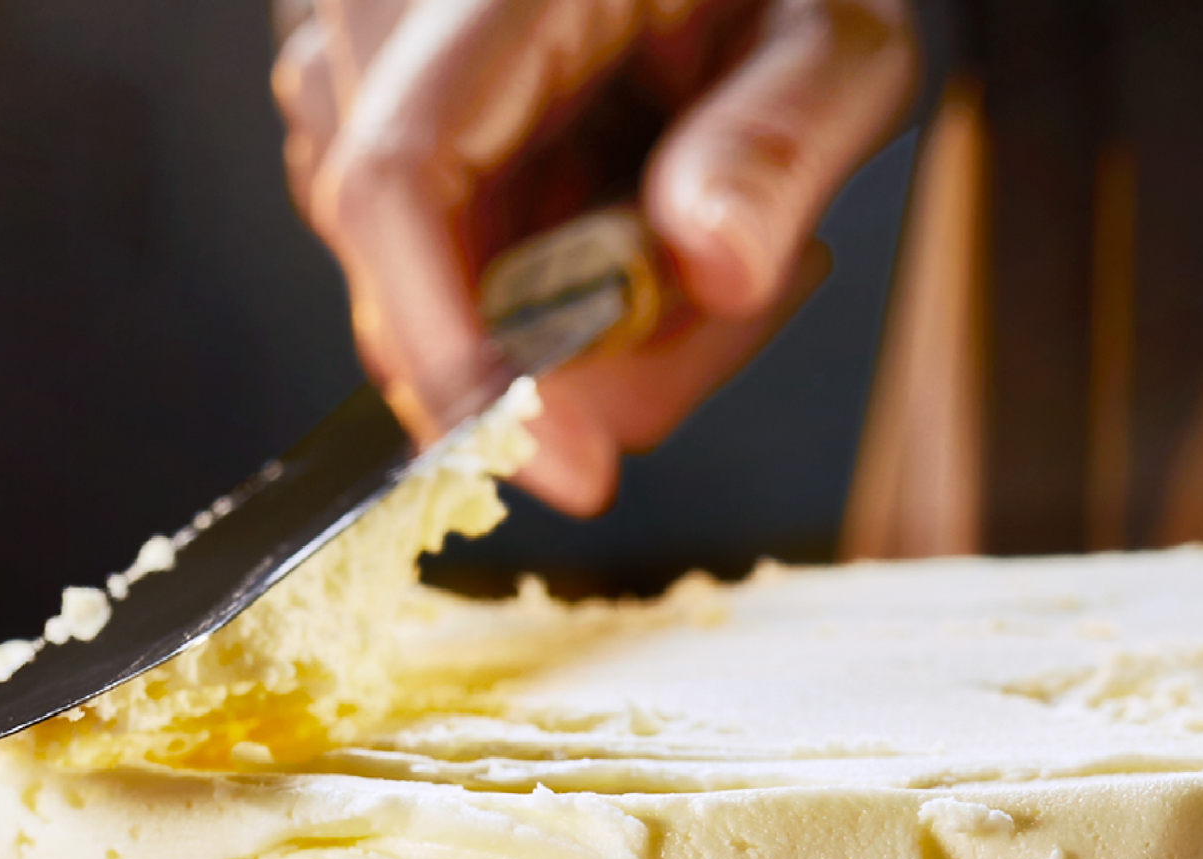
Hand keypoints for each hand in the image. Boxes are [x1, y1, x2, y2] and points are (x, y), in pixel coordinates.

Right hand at [274, 0, 917, 513]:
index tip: (569, 470)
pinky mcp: (382, 151)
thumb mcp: (835, 30)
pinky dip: (555, 319)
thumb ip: (779, 142)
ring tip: (705, 248)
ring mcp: (368, 92)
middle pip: (412, 283)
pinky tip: (640, 248)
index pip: (397, 183)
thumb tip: (719, 267)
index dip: (458, 352)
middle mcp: (385, 29)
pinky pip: (442, 297)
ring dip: (581, 338)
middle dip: (576, 359)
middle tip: (729, 303)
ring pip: (430, 311)